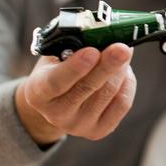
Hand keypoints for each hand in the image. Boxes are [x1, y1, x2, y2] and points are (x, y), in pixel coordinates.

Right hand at [15, 43, 136, 144]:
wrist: (58, 100)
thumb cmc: (58, 68)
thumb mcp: (55, 54)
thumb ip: (74, 47)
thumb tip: (105, 35)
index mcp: (38, 93)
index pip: (56, 82)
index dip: (75, 68)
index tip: (92, 51)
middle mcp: (56, 114)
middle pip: (88, 88)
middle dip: (108, 65)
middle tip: (123, 48)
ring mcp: (78, 126)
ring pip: (109, 93)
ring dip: (120, 69)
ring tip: (122, 51)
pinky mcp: (99, 130)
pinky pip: (122, 103)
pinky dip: (127, 83)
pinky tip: (124, 71)